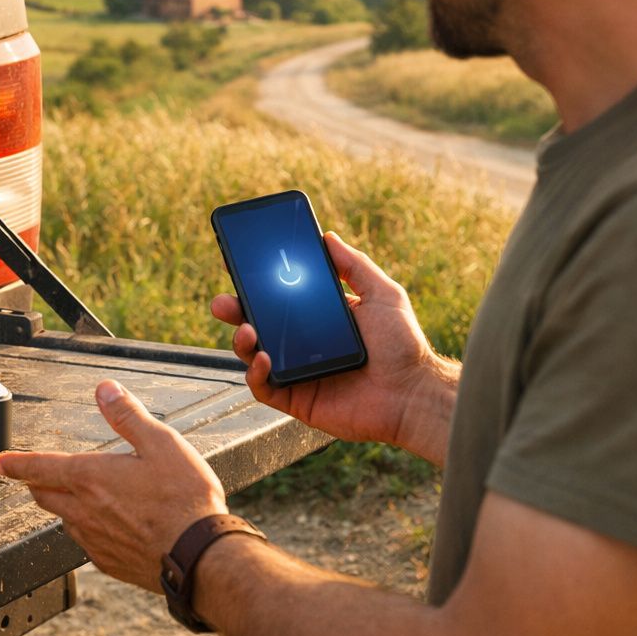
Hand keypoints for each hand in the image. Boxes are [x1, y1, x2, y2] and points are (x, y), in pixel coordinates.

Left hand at [0, 380, 227, 591]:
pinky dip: (87, 530)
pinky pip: (86, 544)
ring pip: (64, 520)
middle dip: (35, 483)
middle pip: (44, 495)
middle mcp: (84, 511)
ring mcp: (95, 541)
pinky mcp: (109, 563)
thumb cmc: (184, 500)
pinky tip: (106, 527)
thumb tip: (105, 390)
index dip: (15, 463)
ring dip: (62, 507)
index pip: (40, 467)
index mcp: (91, 478)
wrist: (200, 556)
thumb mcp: (160, 443)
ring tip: (75, 498)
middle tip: (33, 476)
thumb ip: (128, 415)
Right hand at [210, 231, 452, 460]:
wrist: (413, 394)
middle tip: (224, 303)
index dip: (256, 284)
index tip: (239, 266)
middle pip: (257, 323)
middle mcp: (302, 344)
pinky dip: (255, 373)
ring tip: (249, 331)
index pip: (279, 297)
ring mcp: (296, 372)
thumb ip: (355, 265)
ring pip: (252, 354)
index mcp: (318, 317)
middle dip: (234, 310)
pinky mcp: (295, 398)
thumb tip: (327, 237)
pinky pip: (263, 387)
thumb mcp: (382, 294)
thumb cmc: (403, 346)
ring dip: (241, 341)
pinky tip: (264, 359)